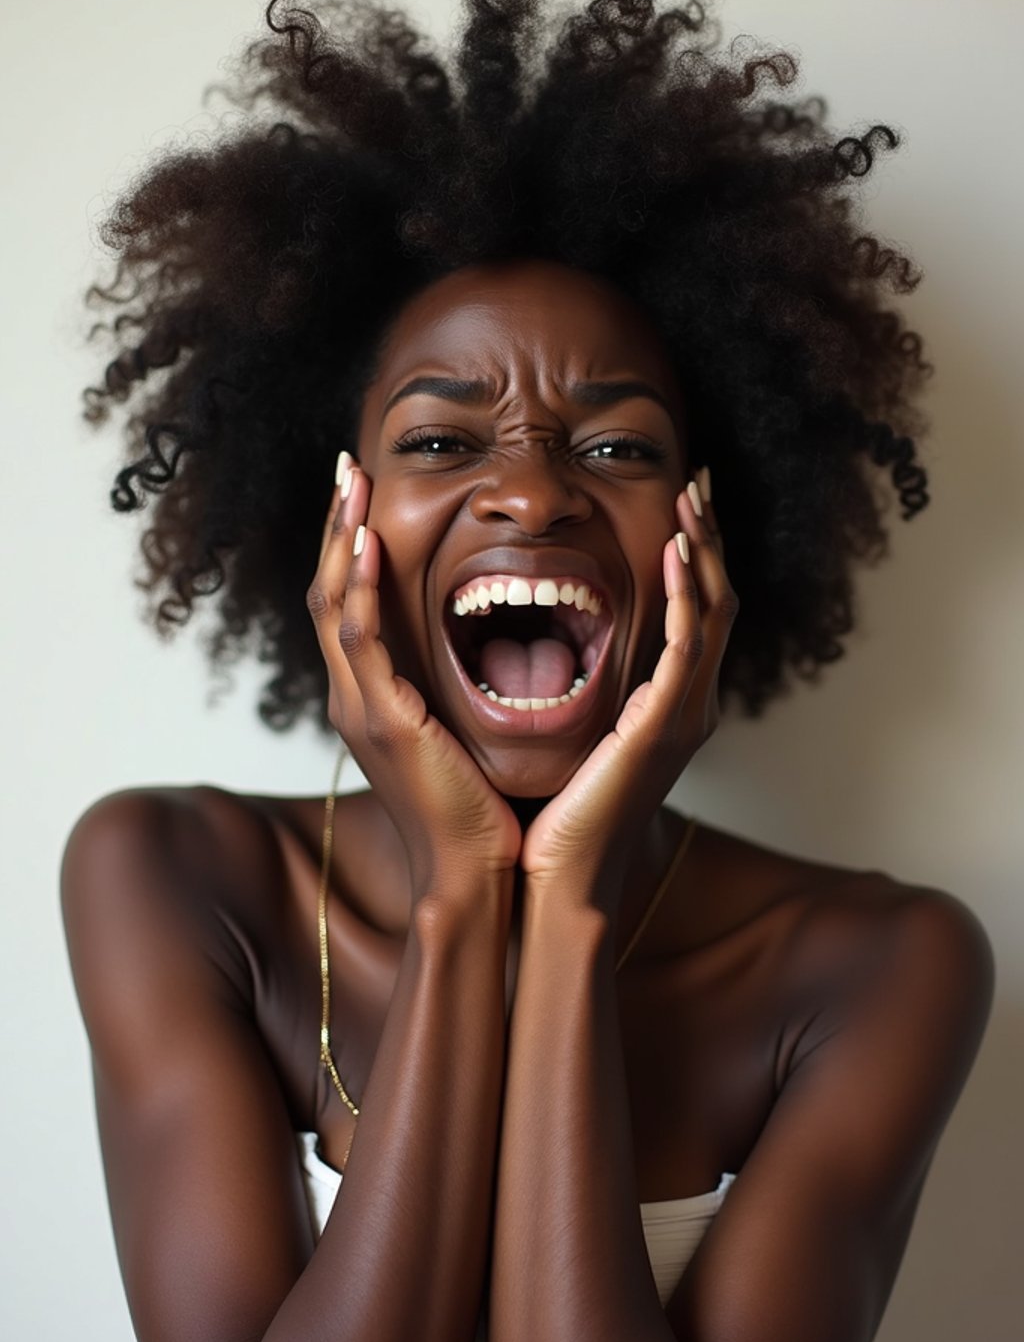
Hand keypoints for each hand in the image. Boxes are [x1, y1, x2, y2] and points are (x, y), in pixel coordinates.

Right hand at [308, 457, 522, 903]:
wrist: (477, 874)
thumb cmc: (479, 810)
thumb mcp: (460, 736)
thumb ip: (455, 692)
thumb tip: (491, 647)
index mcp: (372, 699)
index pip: (347, 605)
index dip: (349, 548)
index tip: (362, 496)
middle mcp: (354, 698)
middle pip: (325, 592)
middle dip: (334, 527)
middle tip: (346, 467)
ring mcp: (361, 708)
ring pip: (331, 605)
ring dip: (338, 539)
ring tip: (350, 483)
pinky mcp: (382, 720)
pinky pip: (358, 639)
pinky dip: (357, 587)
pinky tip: (366, 544)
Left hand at [519, 472, 737, 911]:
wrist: (560, 880)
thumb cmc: (561, 818)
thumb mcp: (581, 740)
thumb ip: (589, 696)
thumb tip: (556, 652)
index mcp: (671, 706)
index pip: (697, 612)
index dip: (694, 555)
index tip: (681, 504)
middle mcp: (690, 706)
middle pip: (717, 601)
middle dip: (709, 538)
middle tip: (698, 481)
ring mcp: (684, 717)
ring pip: (713, 614)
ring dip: (703, 550)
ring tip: (691, 499)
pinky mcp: (664, 728)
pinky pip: (687, 649)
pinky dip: (687, 597)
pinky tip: (674, 555)